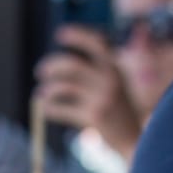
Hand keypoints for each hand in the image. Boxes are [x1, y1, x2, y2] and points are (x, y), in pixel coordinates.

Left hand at [35, 28, 141, 159]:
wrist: (133, 138)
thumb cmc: (118, 111)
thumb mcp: (115, 85)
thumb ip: (97, 72)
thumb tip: (61, 64)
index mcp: (115, 68)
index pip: (96, 43)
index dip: (78, 35)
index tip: (60, 34)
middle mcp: (109, 79)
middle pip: (73, 65)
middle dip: (52, 65)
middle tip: (40, 71)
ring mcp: (102, 97)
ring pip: (65, 87)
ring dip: (48, 89)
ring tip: (40, 94)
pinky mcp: (94, 117)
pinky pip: (63, 109)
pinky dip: (50, 108)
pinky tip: (44, 109)